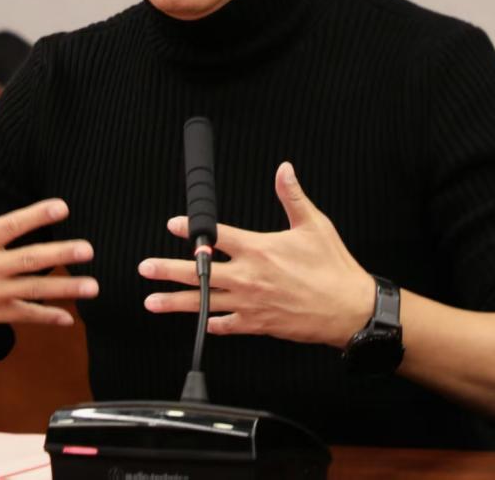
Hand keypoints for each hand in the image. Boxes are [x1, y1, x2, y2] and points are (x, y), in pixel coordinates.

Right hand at [0, 167, 98, 336]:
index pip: (11, 225)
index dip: (37, 215)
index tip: (63, 207)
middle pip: (30, 259)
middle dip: (62, 254)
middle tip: (89, 250)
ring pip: (34, 291)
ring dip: (65, 289)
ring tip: (93, 286)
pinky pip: (23, 316)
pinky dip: (46, 317)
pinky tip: (68, 318)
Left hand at [139, 161, 374, 348]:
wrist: (349, 310)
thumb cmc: (333, 268)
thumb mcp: (314, 225)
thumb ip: (292, 196)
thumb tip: (284, 170)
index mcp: (260, 250)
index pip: (218, 236)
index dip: (192, 228)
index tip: (173, 224)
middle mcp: (249, 278)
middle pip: (199, 272)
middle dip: (168, 269)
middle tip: (145, 268)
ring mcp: (251, 303)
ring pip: (204, 302)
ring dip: (175, 301)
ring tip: (152, 301)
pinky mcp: (258, 324)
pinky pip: (227, 325)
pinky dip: (212, 323)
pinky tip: (200, 322)